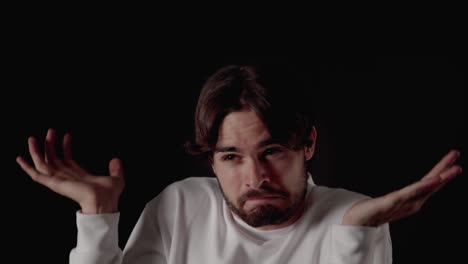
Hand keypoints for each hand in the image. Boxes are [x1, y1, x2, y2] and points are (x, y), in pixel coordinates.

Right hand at [16, 128, 124, 213]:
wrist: (104, 200)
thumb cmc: (109, 195)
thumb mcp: (116, 178)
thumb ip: (116, 169)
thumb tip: (116, 160)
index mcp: (79, 176)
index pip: (67, 160)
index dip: (66, 147)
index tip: (67, 135)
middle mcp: (67, 178)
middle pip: (53, 159)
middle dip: (50, 145)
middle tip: (49, 131)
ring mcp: (59, 180)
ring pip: (43, 164)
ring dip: (36, 151)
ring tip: (32, 138)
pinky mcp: (54, 183)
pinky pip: (37, 175)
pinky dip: (28, 167)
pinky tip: (21, 159)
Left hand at [342, 149, 461, 226]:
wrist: (357, 222)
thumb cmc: (372, 212)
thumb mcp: (388, 202)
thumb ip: (398, 198)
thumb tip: (405, 192)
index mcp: (410, 200)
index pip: (428, 183)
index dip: (441, 171)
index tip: (452, 157)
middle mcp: (410, 203)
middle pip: (430, 184)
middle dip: (445, 171)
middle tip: (456, 157)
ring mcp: (401, 204)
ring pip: (424, 189)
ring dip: (439, 179)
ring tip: (452, 169)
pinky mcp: (390, 203)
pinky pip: (407, 194)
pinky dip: (421, 188)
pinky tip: (431, 181)